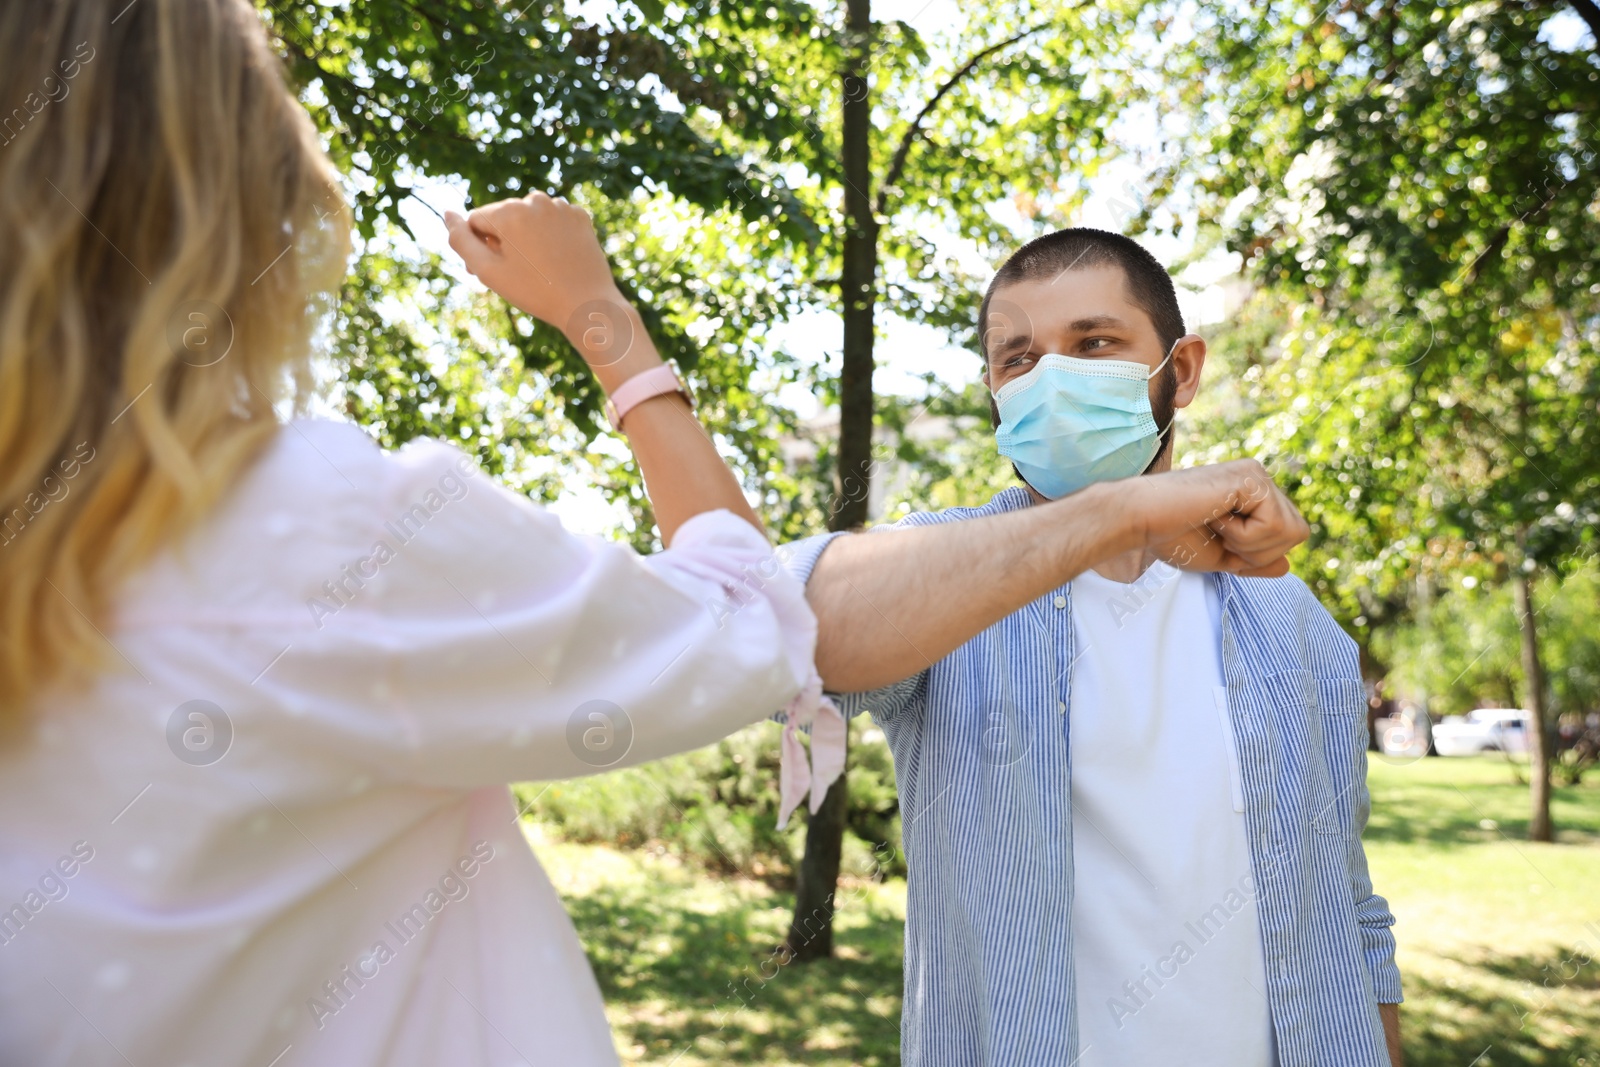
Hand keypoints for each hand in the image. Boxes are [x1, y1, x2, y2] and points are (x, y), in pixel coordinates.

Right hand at [445, 193, 620, 340]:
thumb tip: (446, 213)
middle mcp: (534, 200)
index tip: (493, 271)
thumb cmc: (534, 292)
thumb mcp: (487, 271)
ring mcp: (560, 206)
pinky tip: (557, 257)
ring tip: (537, 266)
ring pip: (528, 217)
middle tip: (515, 274)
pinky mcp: (579, 216)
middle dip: (502, 240)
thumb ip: (460, 240)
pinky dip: (550, 235)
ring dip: (525, 236)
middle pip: (503, 217)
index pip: (476, 221)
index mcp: (508, 211)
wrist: (586, 304)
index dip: (480, 247)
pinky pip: (553, 221)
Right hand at [1122, 459, 1309, 576]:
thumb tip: (1288, 566)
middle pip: (1298, 533)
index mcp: (1253, 494)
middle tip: (1220, 536)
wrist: (1141, 521)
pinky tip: (1215, 517)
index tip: (1221, 541)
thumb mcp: (1220, 557)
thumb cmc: (1171, 536)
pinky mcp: (1251, 477)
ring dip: (1251, 545)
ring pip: (1291, 531)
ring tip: (1217, 526)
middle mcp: (1259, 479)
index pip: (1289, 534)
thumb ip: (1253, 561)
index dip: (1259, 553)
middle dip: (1259, 552)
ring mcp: (1257, 475)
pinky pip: (1273, 525)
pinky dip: (1243, 536)